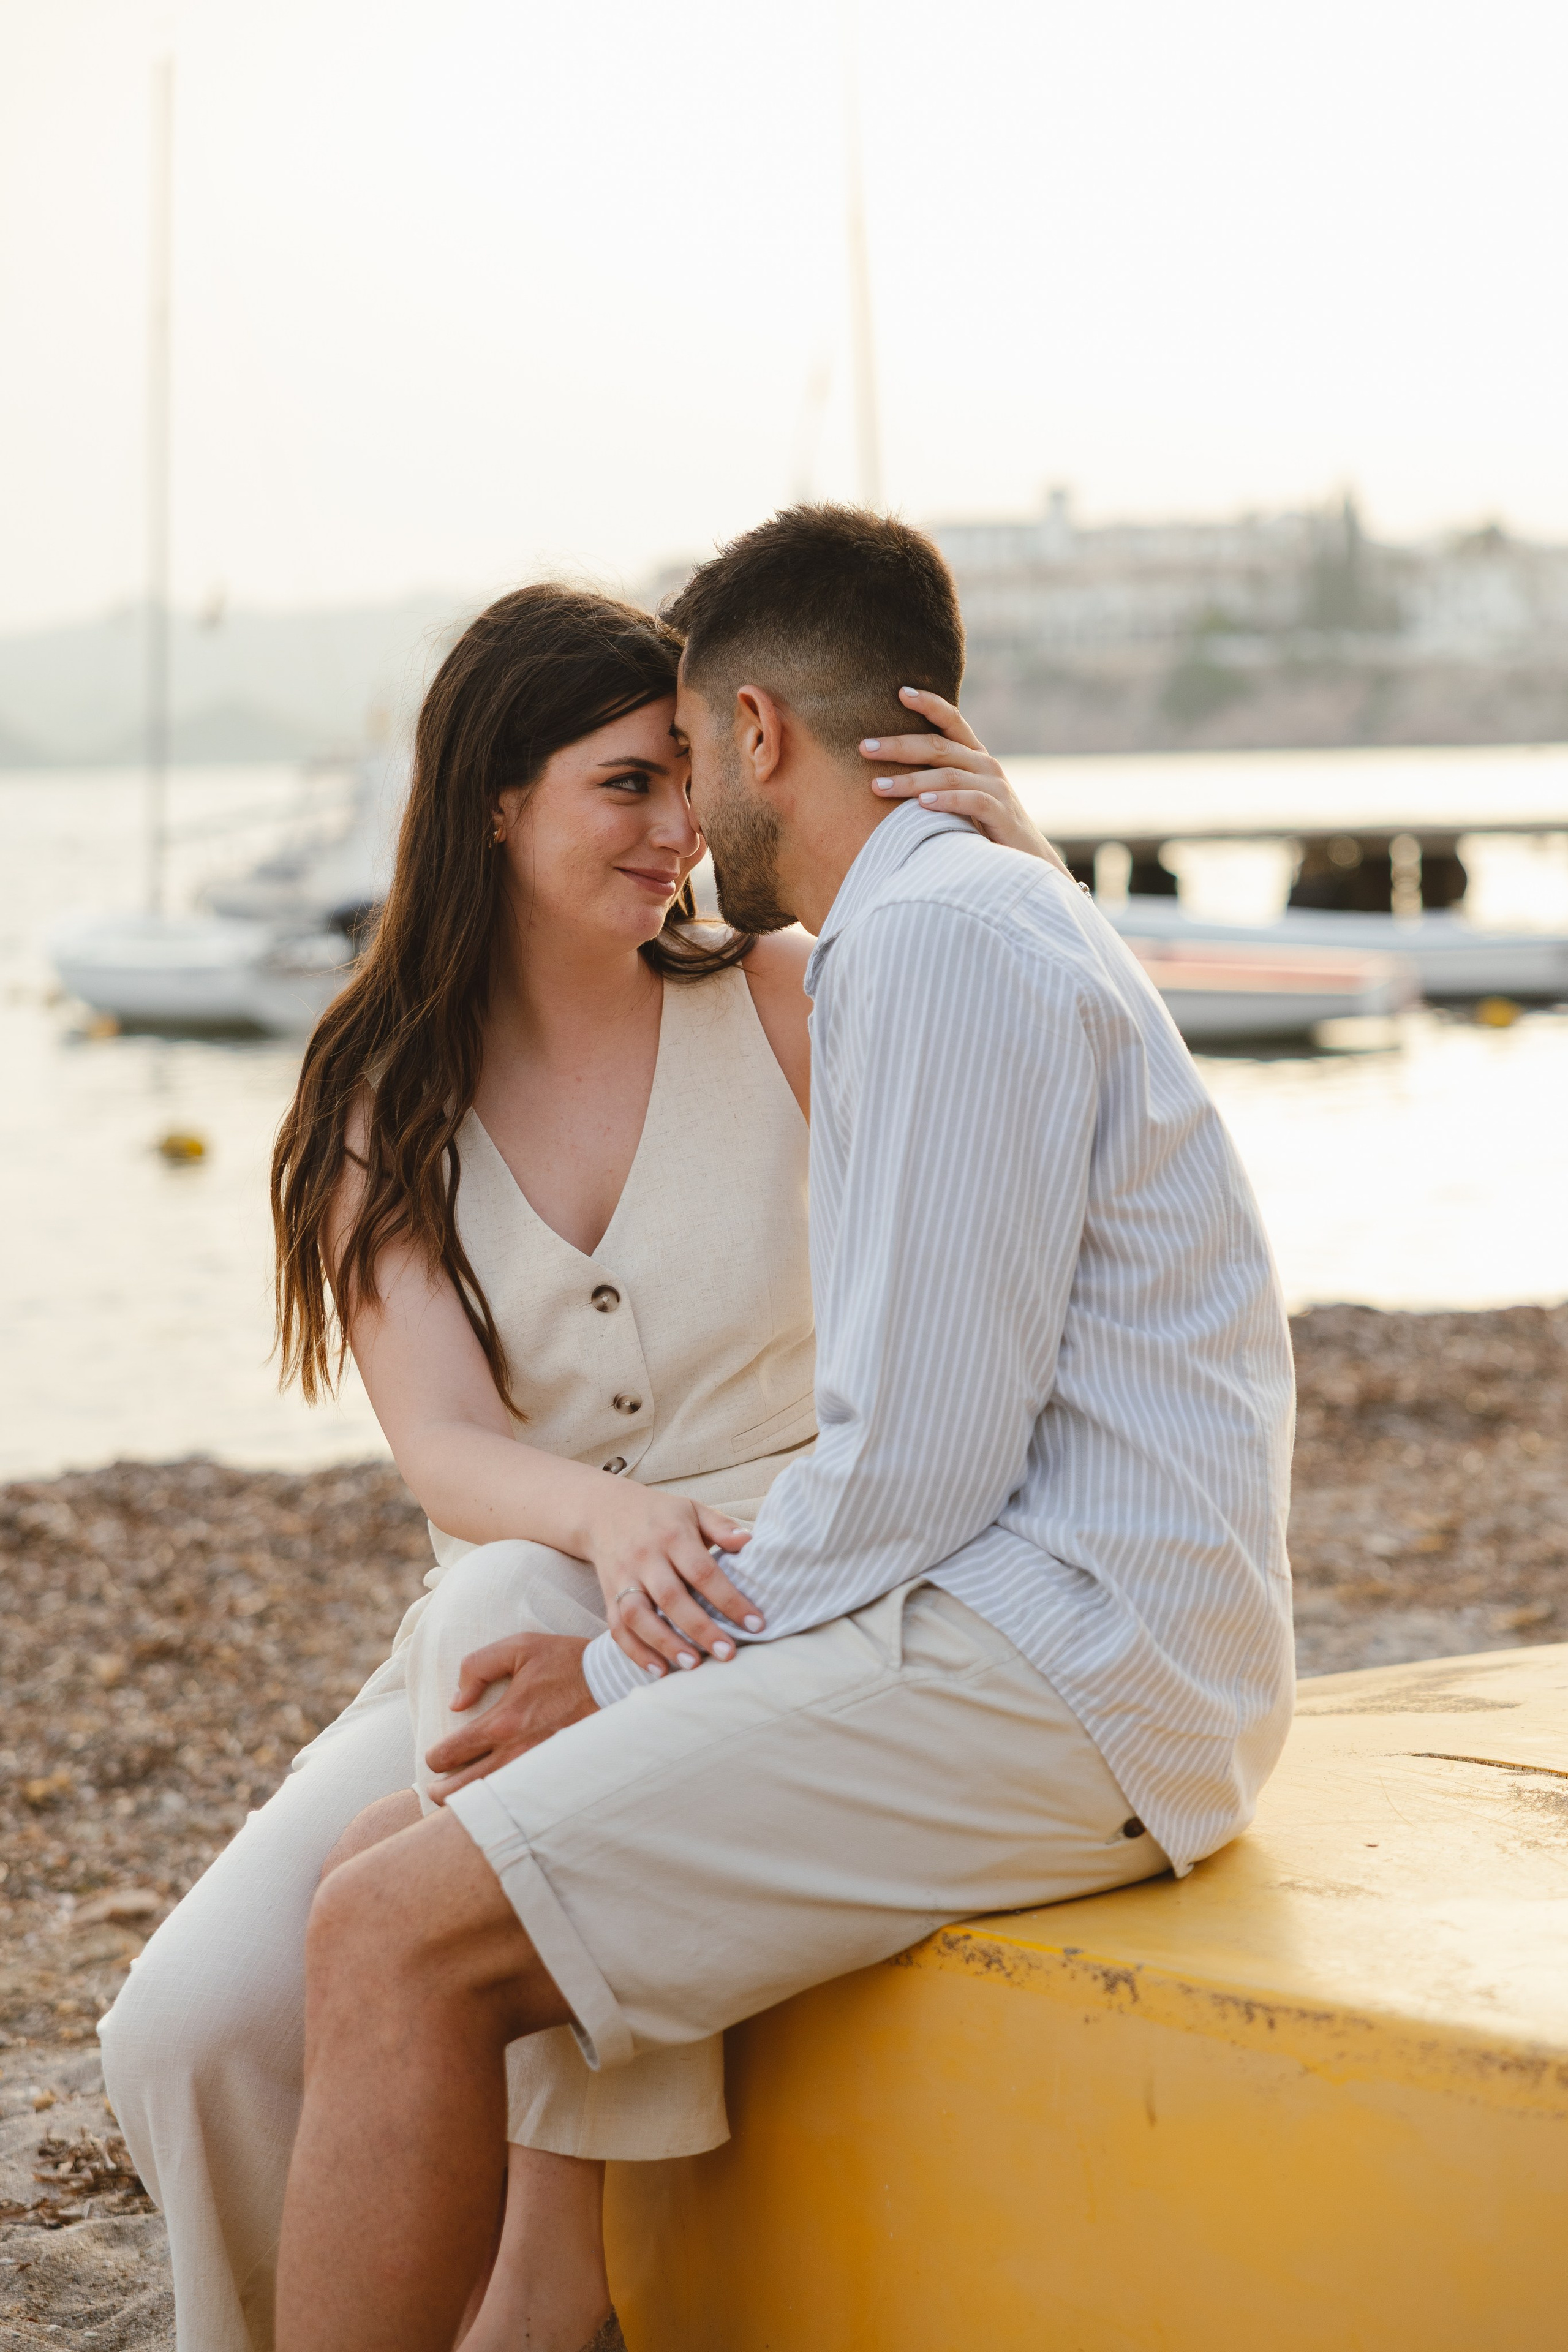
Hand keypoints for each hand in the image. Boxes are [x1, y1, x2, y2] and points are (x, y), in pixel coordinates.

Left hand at [423, 1632, 597, 1800]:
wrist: (615, 1681)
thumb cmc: (567, 1661)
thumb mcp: (519, 1646)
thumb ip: (477, 1667)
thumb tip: (457, 1703)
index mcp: (503, 1721)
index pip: (450, 1753)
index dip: (434, 1758)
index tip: (435, 1757)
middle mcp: (516, 1753)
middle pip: (462, 1791)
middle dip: (441, 1792)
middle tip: (436, 1789)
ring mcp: (536, 1770)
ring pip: (489, 1804)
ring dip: (468, 1804)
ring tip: (460, 1800)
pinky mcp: (555, 1778)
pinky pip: (520, 1803)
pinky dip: (503, 1805)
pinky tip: (498, 1800)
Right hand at [581, 1484, 763, 1676]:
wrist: (604, 1511)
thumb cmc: (661, 1515)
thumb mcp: (693, 1509)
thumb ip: (721, 1526)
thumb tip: (749, 1541)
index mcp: (672, 1536)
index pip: (703, 1572)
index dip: (729, 1600)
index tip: (755, 1624)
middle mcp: (645, 1558)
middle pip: (671, 1597)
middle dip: (701, 1629)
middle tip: (728, 1653)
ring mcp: (623, 1579)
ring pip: (638, 1616)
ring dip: (665, 1643)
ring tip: (693, 1665)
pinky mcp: (608, 1596)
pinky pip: (617, 1628)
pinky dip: (636, 1651)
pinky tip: (660, 1670)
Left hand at [861, 687, 1071, 877]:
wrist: (1026, 861)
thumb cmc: (984, 829)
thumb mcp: (960, 798)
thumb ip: (936, 781)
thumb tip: (887, 774)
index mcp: (975, 757)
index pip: (952, 721)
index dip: (929, 704)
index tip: (900, 692)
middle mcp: (986, 766)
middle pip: (939, 746)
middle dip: (899, 746)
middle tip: (864, 747)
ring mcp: (996, 788)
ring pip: (949, 775)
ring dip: (910, 781)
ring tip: (878, 786)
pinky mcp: (1002, 814)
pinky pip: (971, 801)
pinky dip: (945, 801)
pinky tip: (921, 804)